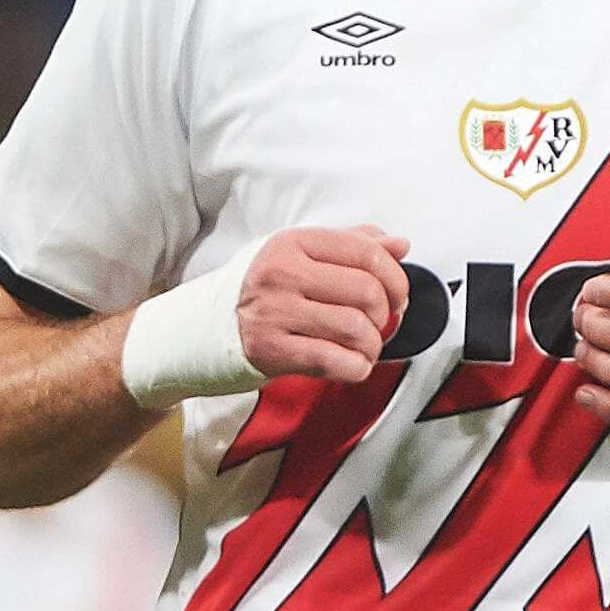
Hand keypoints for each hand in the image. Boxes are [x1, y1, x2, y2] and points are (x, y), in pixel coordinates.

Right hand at [236, 227, 411, 384]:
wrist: (209, 326)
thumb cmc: (265, 290)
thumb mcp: (302, 254)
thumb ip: (353, 244)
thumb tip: (400, 245)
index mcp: (293, 242)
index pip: (366, 252)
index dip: (396, 278)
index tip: (398, 296)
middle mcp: (282, 274)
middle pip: (367, 292)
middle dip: (385, 315)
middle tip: (377, 324)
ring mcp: (274, 312)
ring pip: (355, 328)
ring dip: (372, 344)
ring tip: (364, 346)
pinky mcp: (271, 350)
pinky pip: (336, 361)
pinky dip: (357, 367)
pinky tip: (352, 364)